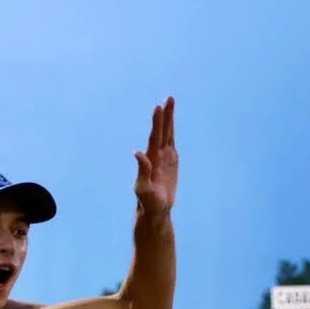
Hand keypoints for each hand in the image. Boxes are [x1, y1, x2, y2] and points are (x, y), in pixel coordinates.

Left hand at [133, 95, 177, 215]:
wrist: (155, 210)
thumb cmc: (146, 201)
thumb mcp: (142, 187)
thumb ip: (142, 170)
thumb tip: (137, 152)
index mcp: (150, 159)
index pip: (154, 136)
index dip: (157, 122)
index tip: (158, 107)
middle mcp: (156, 155)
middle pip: (162, 130)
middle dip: (165, 114)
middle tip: (169, 98)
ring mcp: (164, 157)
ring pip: (167, 134)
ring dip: (169, 119)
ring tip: (170, 103)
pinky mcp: (171, 162)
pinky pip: (172, 143)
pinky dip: (171, 132)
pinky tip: (170, 124)